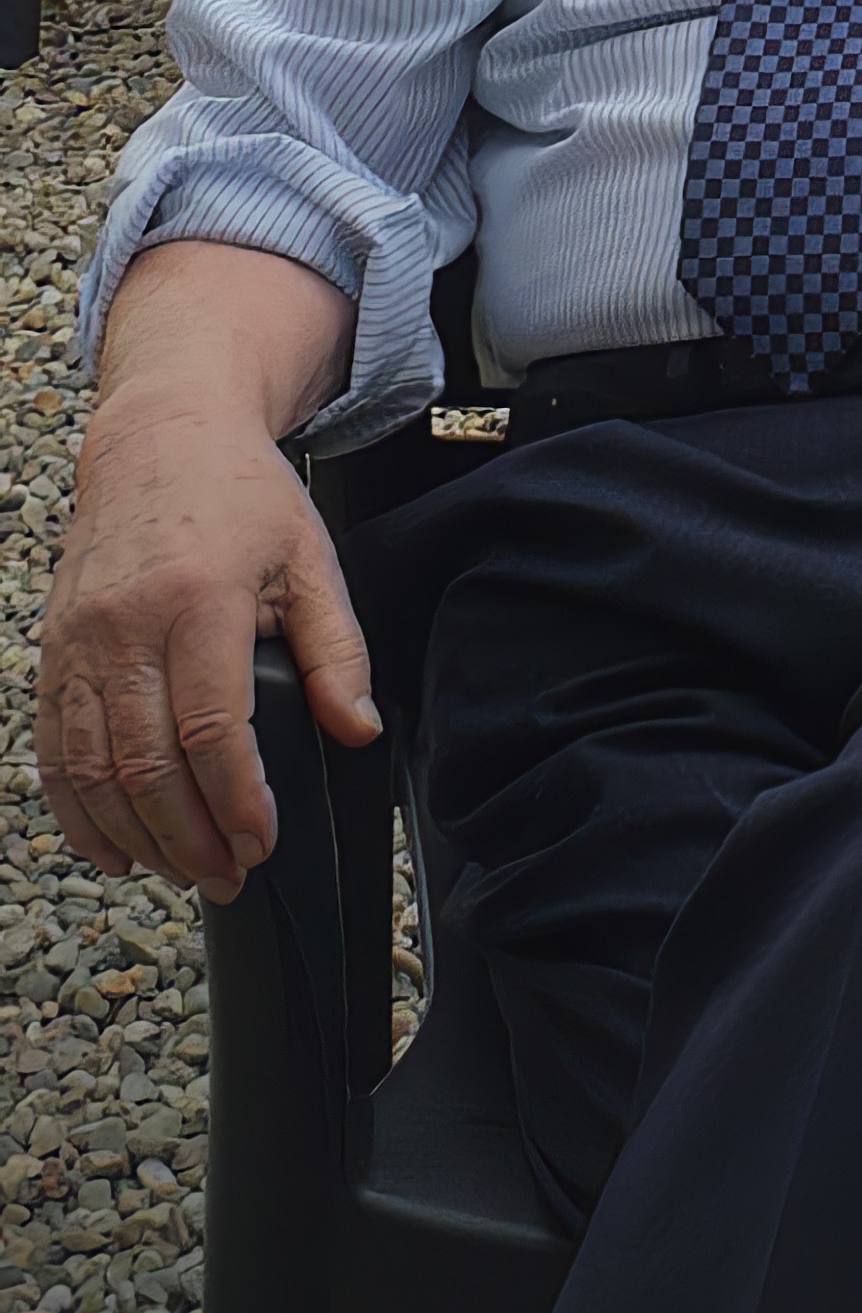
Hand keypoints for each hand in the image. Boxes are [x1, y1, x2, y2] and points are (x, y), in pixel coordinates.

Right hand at [35, 243, 372, 902]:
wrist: (161, 435)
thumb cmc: (240, 494)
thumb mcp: (311, 556)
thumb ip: (338, 650)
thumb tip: (358, 728)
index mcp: (200, 600)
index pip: (211, 728)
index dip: (235, 800)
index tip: (260, 842)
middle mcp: (128, 625)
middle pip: (145, 763)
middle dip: (188, 838)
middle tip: (228, 878)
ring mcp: (80, 641)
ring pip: (91, 767)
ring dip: (133, 836)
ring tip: (181, 872)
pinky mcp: (54, 650)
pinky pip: (52, 748)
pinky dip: (76, 810)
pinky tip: (111, 846)